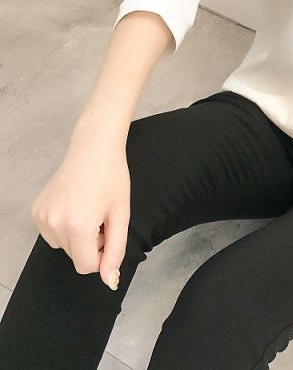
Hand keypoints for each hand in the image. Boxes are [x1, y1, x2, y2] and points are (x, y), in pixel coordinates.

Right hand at [31, 116, 130, 290]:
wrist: (94, 148)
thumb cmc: (112, 177)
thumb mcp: (121, 215)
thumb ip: (115, 250)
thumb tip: (108, 279)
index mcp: (77, 226)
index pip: (87, 266)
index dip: (102, 255)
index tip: (109, 235)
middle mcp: (54, 223)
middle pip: (75, 257)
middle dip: (91, 244)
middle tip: (102, 217)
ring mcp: (42, 217)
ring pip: (64, 246)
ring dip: (79, 236)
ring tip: (90, 208)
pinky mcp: (36, 211)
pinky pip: (53, 233)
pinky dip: (66, 227)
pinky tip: (76, 205)